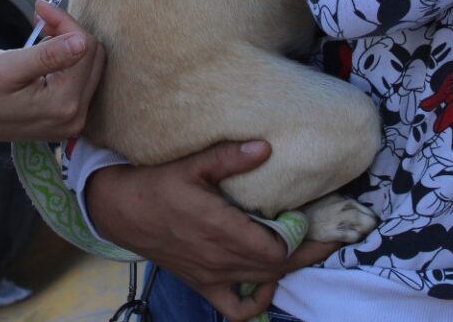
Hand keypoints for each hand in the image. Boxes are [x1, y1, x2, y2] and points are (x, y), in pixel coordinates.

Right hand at [0, 1, 104, 152]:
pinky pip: (80, 80)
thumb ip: (47, 55)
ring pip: (90, 67)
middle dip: (69, 32)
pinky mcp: (67, 118)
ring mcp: (72, 121)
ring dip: (69, 44)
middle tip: (41, 20)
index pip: (85, 47)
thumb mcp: (6, 67)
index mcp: (63, 103)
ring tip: (42, 36)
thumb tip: (82, 42)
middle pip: (94, 57)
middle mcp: (75, 117)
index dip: (64, 22)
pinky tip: (45, 55)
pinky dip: (67, 61)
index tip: (39, 9)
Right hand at [84, 141, 342, 320]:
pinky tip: (266, 281)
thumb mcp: (192, 164)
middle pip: (278, 268)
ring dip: (287, 268)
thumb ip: (229, 157)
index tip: (319, 219)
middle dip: (308, 252)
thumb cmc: (158, 184)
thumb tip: (266, 147)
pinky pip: (236, 308)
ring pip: (263, 282)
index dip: (303, 239)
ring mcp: (212, 276)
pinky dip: (256, 300)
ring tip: (305, 248)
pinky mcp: (202, 284)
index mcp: (221, 230)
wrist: (122, 209)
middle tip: (331, 234)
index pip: (277, 250)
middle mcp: (220, 259)